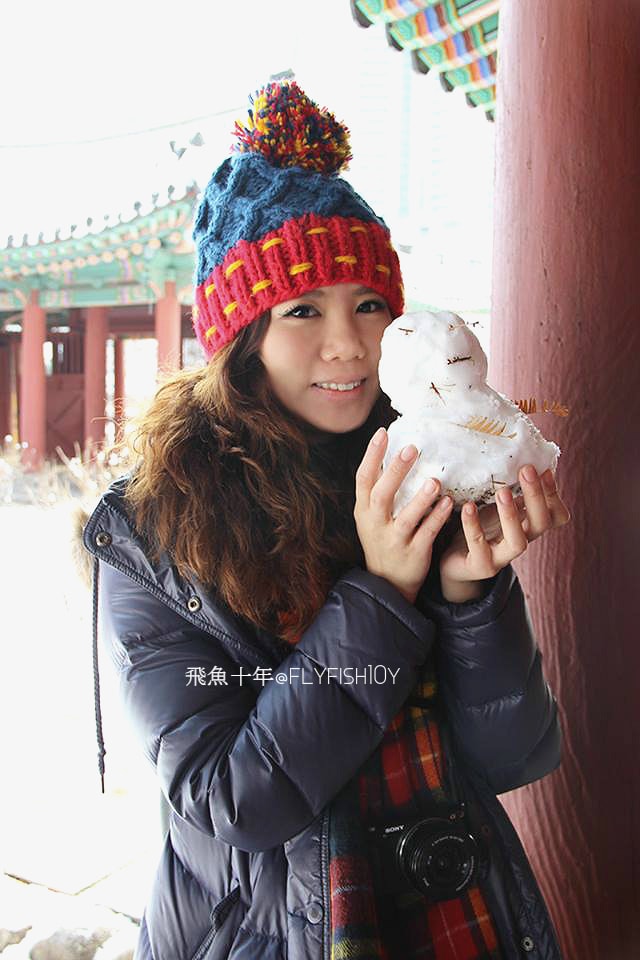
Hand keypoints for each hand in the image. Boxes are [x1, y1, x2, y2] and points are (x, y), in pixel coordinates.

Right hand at [354, 427, 453, 604]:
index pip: (363, 478)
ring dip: (420, 499)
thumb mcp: (371, 515)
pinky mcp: (412, 554)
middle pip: (381, 495)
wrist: (387, 582)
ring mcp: (393, 540)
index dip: (371, 455)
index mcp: (364, 510)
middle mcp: (375, 523)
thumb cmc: (383, 538)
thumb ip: (379, 489)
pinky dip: (436, 518)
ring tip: (434, 481)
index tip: (383, 432)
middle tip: (411, 448)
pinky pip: (426, 534)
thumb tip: (391, 451)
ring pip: (405, 518)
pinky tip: (448, 503)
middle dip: (395, 471)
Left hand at [439, 465, 570, 598]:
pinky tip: (469, 507)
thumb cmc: (478, 527)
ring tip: (502, 492)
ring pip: (518, 543)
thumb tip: (514, 455)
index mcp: (527, 526)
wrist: (454, 562)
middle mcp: (520, 541)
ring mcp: (501, 558)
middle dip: (536, 497)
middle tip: (526, 470)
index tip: (544, 469)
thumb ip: (508, 489)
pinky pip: (479, 547)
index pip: (555, 514)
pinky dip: (474, 526)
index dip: (553, 494)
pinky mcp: (479, 566)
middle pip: (541, 524)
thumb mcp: (494, 506)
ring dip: (512, 516)